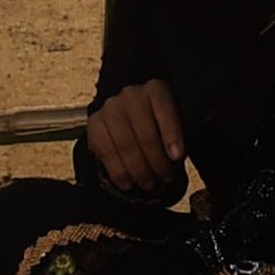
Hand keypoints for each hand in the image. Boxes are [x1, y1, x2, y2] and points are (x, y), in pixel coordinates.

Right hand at [85, 79, 184, 196]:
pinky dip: (118, 172)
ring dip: (139, 170)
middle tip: (166, 178)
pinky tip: (128, 184)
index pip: (165, 109)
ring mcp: (110, 108)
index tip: (177, 157)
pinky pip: (105, 152)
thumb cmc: (157, 121)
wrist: (128, 113)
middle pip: (145, 133)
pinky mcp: (94, 124)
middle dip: (157, 161)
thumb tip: (177, 157)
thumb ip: (179, 134)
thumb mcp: (175, 120)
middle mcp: (131, 95)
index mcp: (156, 90)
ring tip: (149, 184)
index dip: (172, 134)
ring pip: (125, 144)